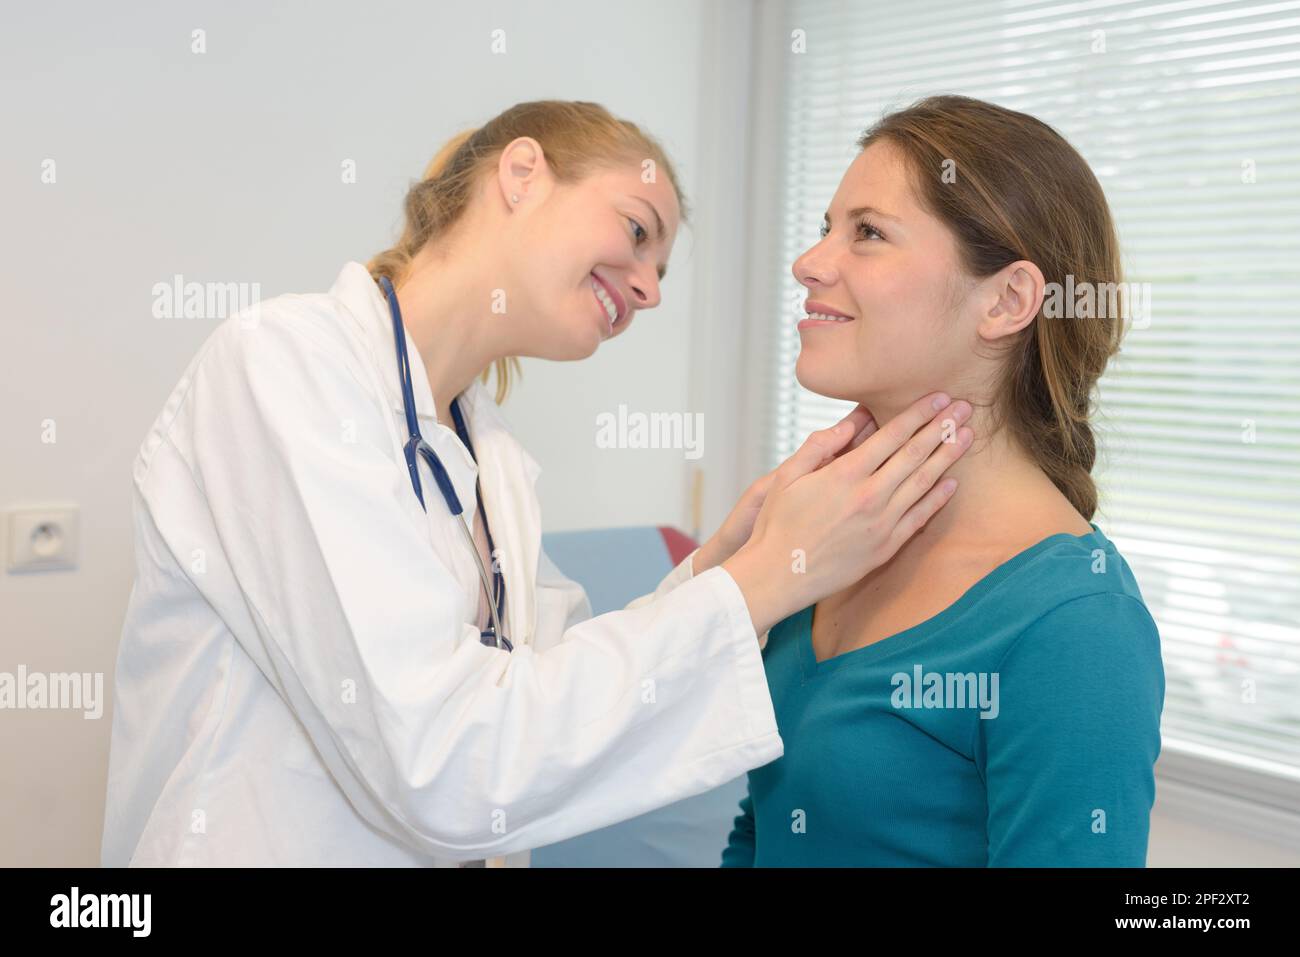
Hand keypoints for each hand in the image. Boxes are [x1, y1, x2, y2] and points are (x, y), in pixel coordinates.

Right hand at [722, 392, 972, 634]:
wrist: (779, 575)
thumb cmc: (777, 524)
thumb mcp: (786, 478)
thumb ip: (818, 447)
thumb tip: (849, 424)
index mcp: (844, 475)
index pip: (891, 436)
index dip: (918, 414)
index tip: (937, 398)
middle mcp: (868, 497)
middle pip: (915, 454)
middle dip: (941, 427)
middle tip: (964, 407)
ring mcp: (881, 524)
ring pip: (923, 483)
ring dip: (948, 457)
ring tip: (967, 436)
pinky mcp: (885, 547)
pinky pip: (919, 518)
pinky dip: (938, 498)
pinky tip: (952, 483)